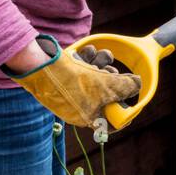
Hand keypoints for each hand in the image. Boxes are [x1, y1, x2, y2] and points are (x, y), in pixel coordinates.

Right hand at [1, 34, 141, 127]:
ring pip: (96, 77)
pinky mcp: (65, 74)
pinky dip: (88, 58)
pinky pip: (83, 67)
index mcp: (87, 117)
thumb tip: (137, 85)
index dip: (123, 112)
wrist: (38, 65)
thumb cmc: (72, 82)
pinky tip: (87, 52)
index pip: (110, 123)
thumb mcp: (106, 86)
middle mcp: (79, 106)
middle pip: (106, 96)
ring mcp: (71, 89)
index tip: (133, 103)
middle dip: (113, 80)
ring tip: (100, 57)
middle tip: (112, 72)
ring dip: (102, 63)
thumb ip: (126, 87)